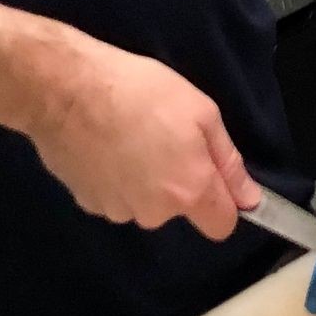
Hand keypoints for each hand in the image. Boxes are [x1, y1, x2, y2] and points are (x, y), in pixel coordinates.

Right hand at [28, 37, 255, 241]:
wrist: (66, 89)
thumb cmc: (141, 92)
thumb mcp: (201, 113)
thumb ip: (228, 162)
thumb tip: (250, 200)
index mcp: (189, 191)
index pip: (221, 226)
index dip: (225, 203)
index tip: (215, 177)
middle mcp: (154, 213)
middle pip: (178, 209)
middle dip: (178, 180)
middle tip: (165, 135)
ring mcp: (116, 210)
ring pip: (144, 202)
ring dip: (144, 178)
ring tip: (130, 135)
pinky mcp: (86, 203)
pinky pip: (115, 195)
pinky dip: (114, 176)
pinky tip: (105, 143)